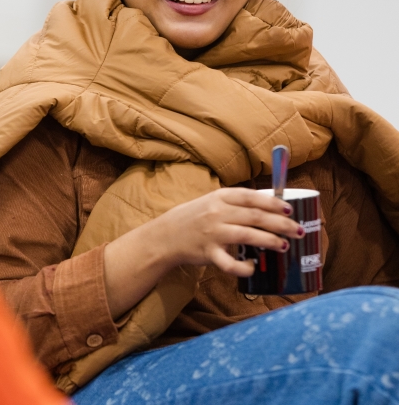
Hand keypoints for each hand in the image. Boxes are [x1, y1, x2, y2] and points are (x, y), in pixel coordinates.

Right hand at [156, 187, 303, 276]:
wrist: (166, 235)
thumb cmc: (194, 217)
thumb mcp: (212, 202)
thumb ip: (236, 203)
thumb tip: (270, 205)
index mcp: (220, 197)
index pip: (251, 197)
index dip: (273, 202)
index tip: (290, 209)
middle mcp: (217, 213)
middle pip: (255, 216)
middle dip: (281, 224)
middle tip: (298, 231)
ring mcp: (212, 233)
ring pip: (247, 236)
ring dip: (270, 241)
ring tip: (285, 246)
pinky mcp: (208, 254)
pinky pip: (229, 263)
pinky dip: (244, 267)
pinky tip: (253, 267)